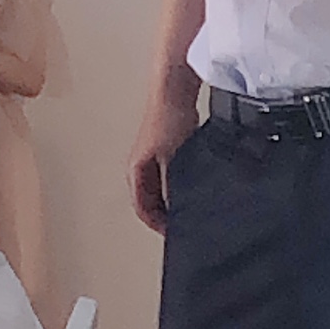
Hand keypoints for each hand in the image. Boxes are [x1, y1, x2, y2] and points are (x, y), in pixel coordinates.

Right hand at [128, 92, 198, 234]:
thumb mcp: (173, 162)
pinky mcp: (165, 150)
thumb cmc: (168, 120)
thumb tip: (179, 210)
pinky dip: (179, 186)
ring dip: (172, 200)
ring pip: (159, 189)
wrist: (174, 93)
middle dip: (164, 215)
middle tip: (183, 226)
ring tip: (190, 209)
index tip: (173, 235)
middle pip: (149, 201)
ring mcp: (151, 158)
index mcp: (135, 172)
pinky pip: (170, 176)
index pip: (142, 209)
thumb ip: (174, 188)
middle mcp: (139, 167)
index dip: (157, 225)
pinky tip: (194, 186)